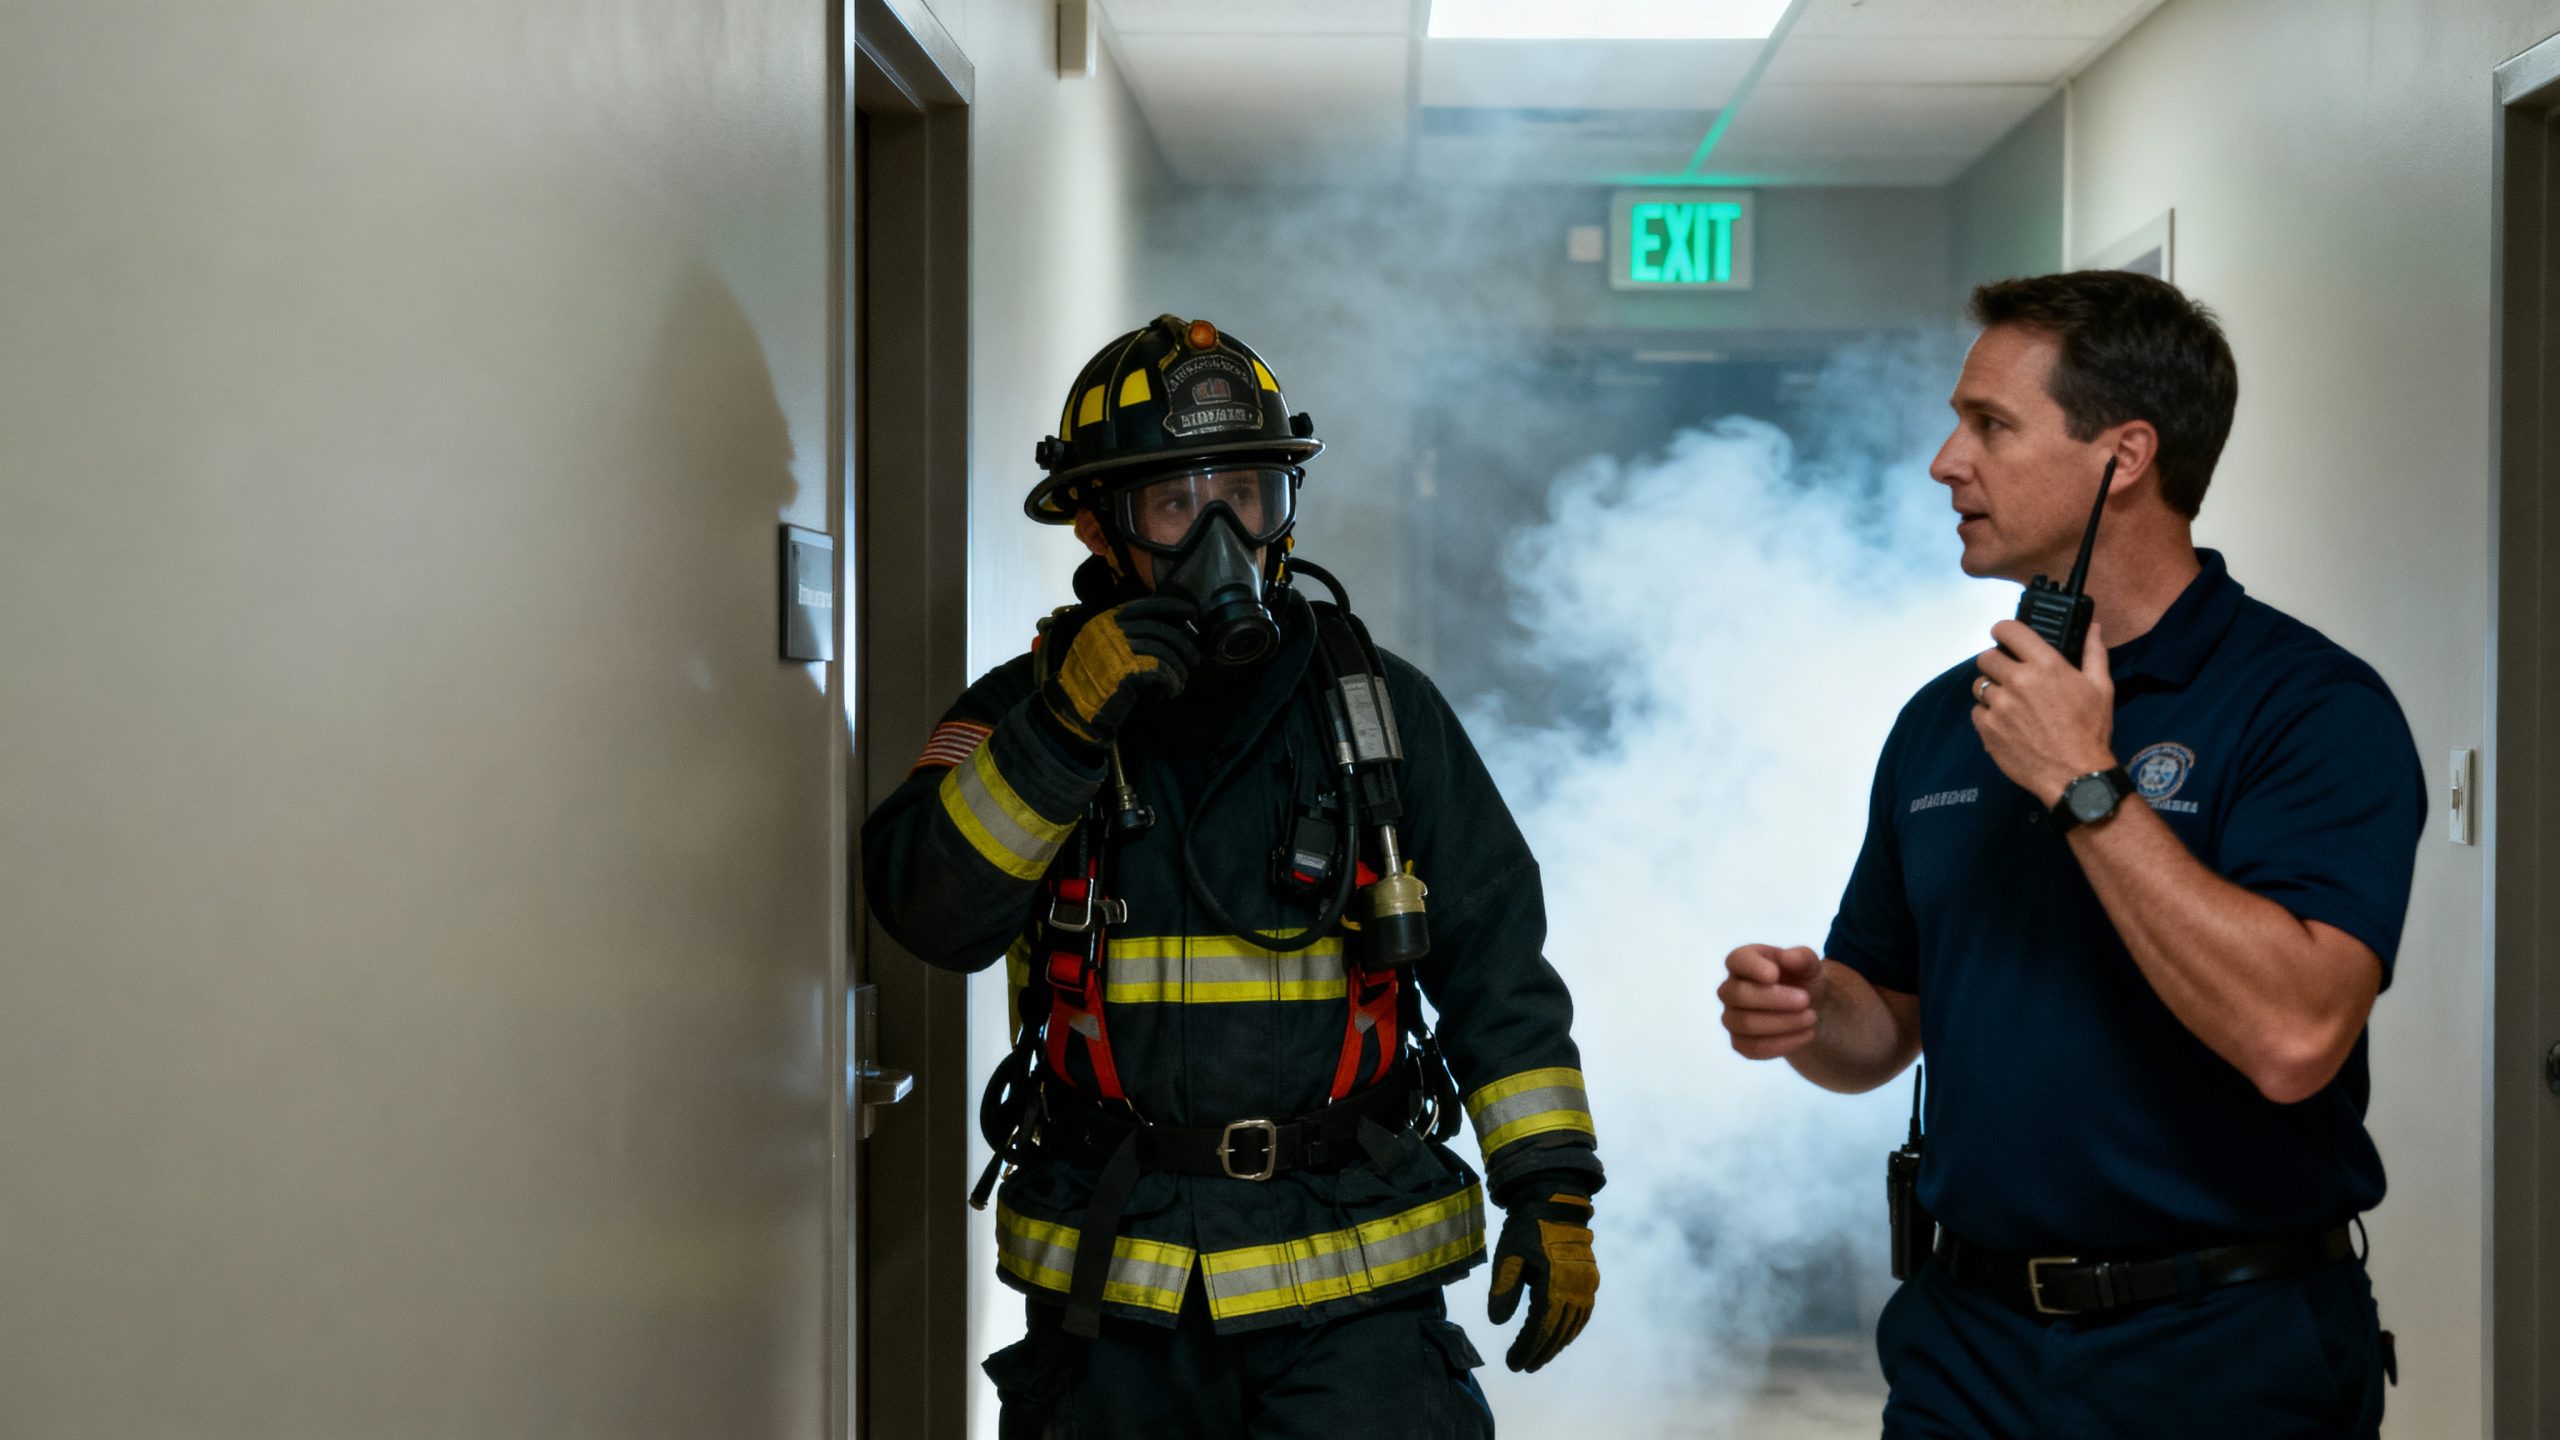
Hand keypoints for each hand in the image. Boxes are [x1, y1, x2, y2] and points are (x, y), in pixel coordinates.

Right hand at [1037, 597, 1199, 745]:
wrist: (1073, 704)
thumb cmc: (1094, 677)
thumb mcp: (1106, 645)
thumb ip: (1131, 633)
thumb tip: (1173, 627)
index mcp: (1107, 618)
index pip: (1146, 605)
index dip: (1172, 607)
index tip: (1191, 613)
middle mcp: (1112, 628)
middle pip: (1160, 629)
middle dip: (1182, 644)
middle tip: (1194, 658)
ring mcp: (1119, 648)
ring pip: (1164, 650)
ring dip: (1179, 667)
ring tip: (1181, 679)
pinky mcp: (1127, 670)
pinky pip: (1162, 671)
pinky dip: (1172, 681)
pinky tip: (1171, 690)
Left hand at [1487, 1186, 1597, 1372]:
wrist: (1555, 1201)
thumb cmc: (1527, 1227)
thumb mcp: (1508, 1255)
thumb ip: (1504, 1288)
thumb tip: (1498, 1322)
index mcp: (1554, 1280)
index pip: (1540, 1325)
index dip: (1527, 1347)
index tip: (1513, 1363)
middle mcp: (1575, 1286)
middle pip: (1558, 1330)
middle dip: (1540, 1351)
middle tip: (1522, 1366)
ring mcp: (1586, 1284)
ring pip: (1572, 1325)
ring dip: (1556, 1345)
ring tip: (1538, 1359)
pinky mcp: (1590, 1279)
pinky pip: (1583, 1313)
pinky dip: (1570, 1330)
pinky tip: (1559, 1338)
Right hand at [1718, 944, 1824, 1058]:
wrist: (1808, 1008)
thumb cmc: (1801, 979)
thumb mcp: (1809, 964)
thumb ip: (1801, 957)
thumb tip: (1787, 957)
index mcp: (1743, 962)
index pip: (1735, 960)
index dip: (1752, 967)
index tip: (1775, 974)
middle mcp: (1730, 989)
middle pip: (1739, 995)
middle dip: (1775, 999)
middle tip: (1806, 1000)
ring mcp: (1732, 1017)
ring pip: (1746, 1024)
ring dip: (1783, 1022)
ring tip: (1811, 1017)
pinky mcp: (1740, 1042)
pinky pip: (1753, 1048)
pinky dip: (1783, 1043)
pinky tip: (1806, 1035)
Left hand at [1971, 618, 2115, 805]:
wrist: (2075, 775)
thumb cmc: (2090, 730)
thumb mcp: (2100, 688)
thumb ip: (2093, 653)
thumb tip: (2092, 627)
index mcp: (2045, 665)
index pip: (2008, 630)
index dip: (2003, 631)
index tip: (2005, 637)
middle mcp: (2017, 681)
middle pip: (1986, 657)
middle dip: (1996, 662)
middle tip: (2009, 673)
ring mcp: (1999, 706)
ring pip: (1979, 685)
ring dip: (1991, 689)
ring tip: (2009, 702)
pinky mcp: (1987, 729)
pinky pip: (1977, 711)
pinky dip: (1987, 714)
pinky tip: (2005, 722)